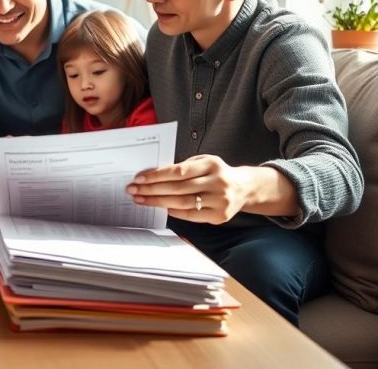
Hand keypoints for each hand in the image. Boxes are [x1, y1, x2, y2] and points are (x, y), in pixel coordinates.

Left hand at [125, 154, 252, 223]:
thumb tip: (153, 175)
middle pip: (177, 188)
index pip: (178, 171)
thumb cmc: (216, 173)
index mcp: (211, 164)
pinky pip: (192, 215)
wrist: (244, 188)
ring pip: (182, 202)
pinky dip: (175, 211)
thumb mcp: (204, 162)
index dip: (157, 175)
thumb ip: (184, 168)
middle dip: (151, 189)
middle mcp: (217, 182)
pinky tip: (162, 208)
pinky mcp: (220, 216)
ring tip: (141, 200)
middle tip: (133, 190)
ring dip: (158, 202)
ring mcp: (220, 200)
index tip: (139, 178)